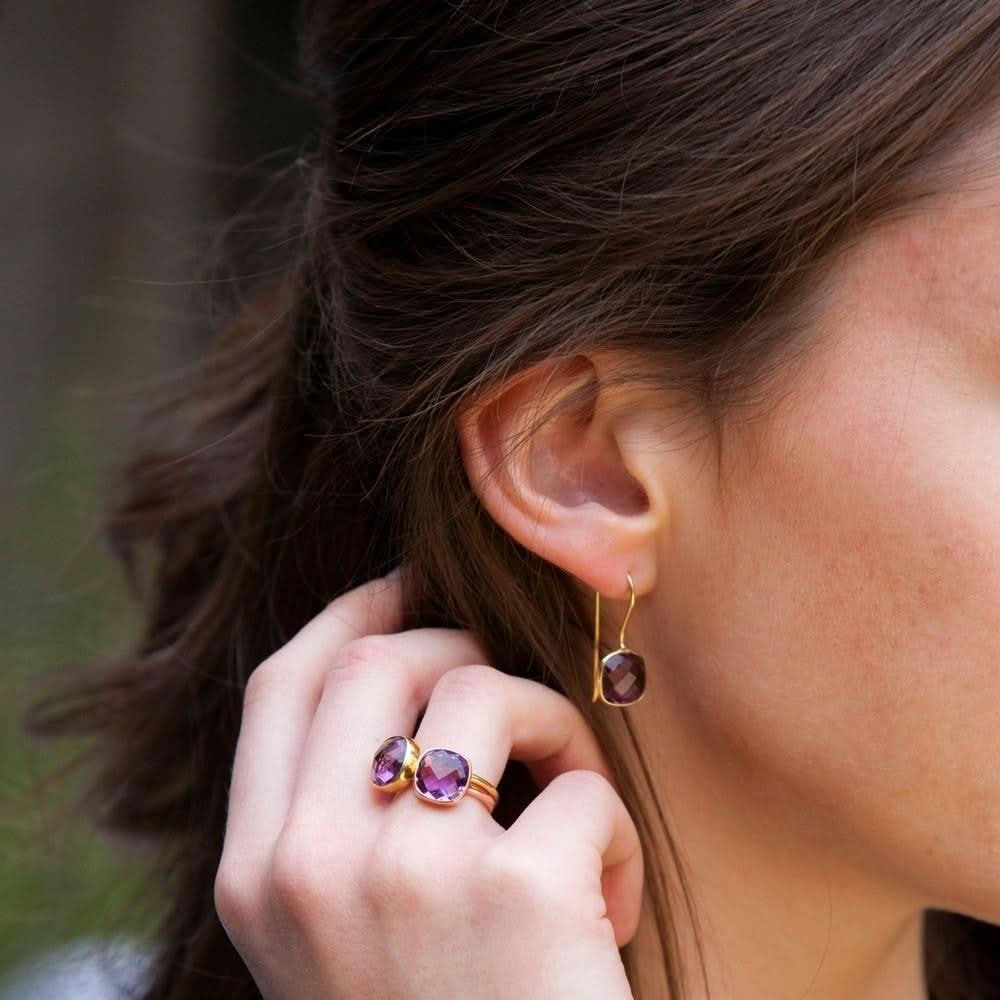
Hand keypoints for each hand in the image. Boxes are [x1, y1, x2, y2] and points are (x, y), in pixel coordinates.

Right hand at [215, 566, 643, 998]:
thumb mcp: (340, 932)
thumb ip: (340, 817)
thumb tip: (401, 670)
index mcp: (258, 877)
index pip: (281, 684)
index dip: (349, 614)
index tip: (406, 585)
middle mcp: (311, 867)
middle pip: (376, 660)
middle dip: (455, 645)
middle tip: (508, 693)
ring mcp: (407, 876)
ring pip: (482, 689)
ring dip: (550, 722)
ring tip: (574, 801)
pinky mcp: (515, 895)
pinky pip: (583, 787)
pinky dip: (615, 828)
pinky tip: (612, 906)